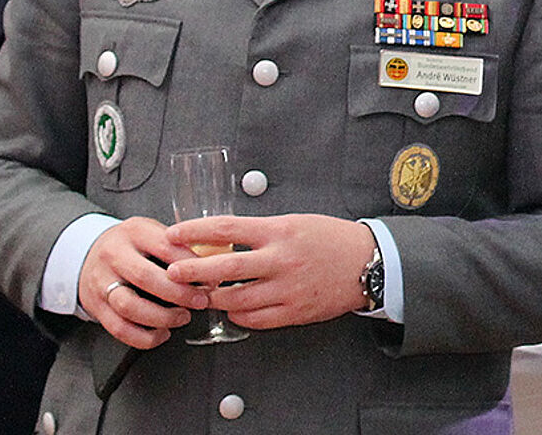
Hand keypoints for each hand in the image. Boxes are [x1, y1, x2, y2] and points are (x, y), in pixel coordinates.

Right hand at [79, 217, 204, 349]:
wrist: (87, 253)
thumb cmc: (132, 245)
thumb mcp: (153, 232)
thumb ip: (180, 246)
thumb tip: (217, 264)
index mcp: (135, 232)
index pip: (166, 247)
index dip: (192, 265)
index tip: (211, 279)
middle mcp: (114, 256)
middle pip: (146, 277)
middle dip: (179, 294)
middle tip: (200, 301)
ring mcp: (101, 282)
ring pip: (129, 306)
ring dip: (161, 317)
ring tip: (182, 318)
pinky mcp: (95, 306)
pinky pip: (118, 328)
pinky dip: (143, 337)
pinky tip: (162, 334)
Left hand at [164, 214, 375, 329]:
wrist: (369, 262)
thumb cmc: (330, 238)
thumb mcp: (295, 222)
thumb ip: (261, 232)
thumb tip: (221, 240)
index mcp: (280, 231)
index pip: (227, 229)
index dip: (195, 231)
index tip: (173, 234)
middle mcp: (282, 259)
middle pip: (224, 268)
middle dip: (191, 272)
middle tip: (172, 273)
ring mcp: (288, 288)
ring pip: (235, 299)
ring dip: (212, 298)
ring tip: (202, 294)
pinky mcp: (295, 311)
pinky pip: (255, 319)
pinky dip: (238, 315)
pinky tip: (233, 308)